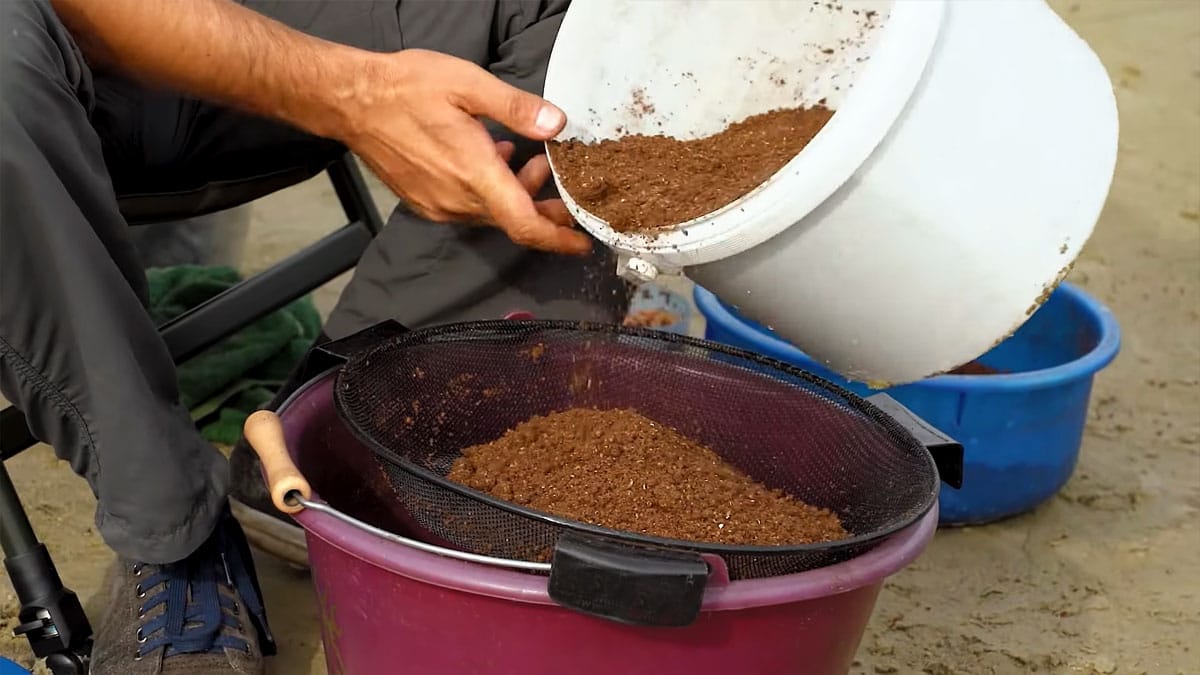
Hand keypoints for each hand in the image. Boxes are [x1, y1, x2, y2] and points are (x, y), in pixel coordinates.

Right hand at [337, 49, 589, 254]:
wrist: (351, 102)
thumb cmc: (405, 89)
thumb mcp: (468, 85)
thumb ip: (516, 108)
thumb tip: (555, 123)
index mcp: (474, 175)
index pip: (524, 224)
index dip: (558, 238)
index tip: (583, 243)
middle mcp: (457, 200)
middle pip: (513, 218)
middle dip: (543, 206)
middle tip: (562, 181)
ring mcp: (439, 205)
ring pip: (492, 212)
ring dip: (515, 193)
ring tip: (525, 158)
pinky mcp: (426, 202)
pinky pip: (469, 207)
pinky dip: (490, 191)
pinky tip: (491, 158)